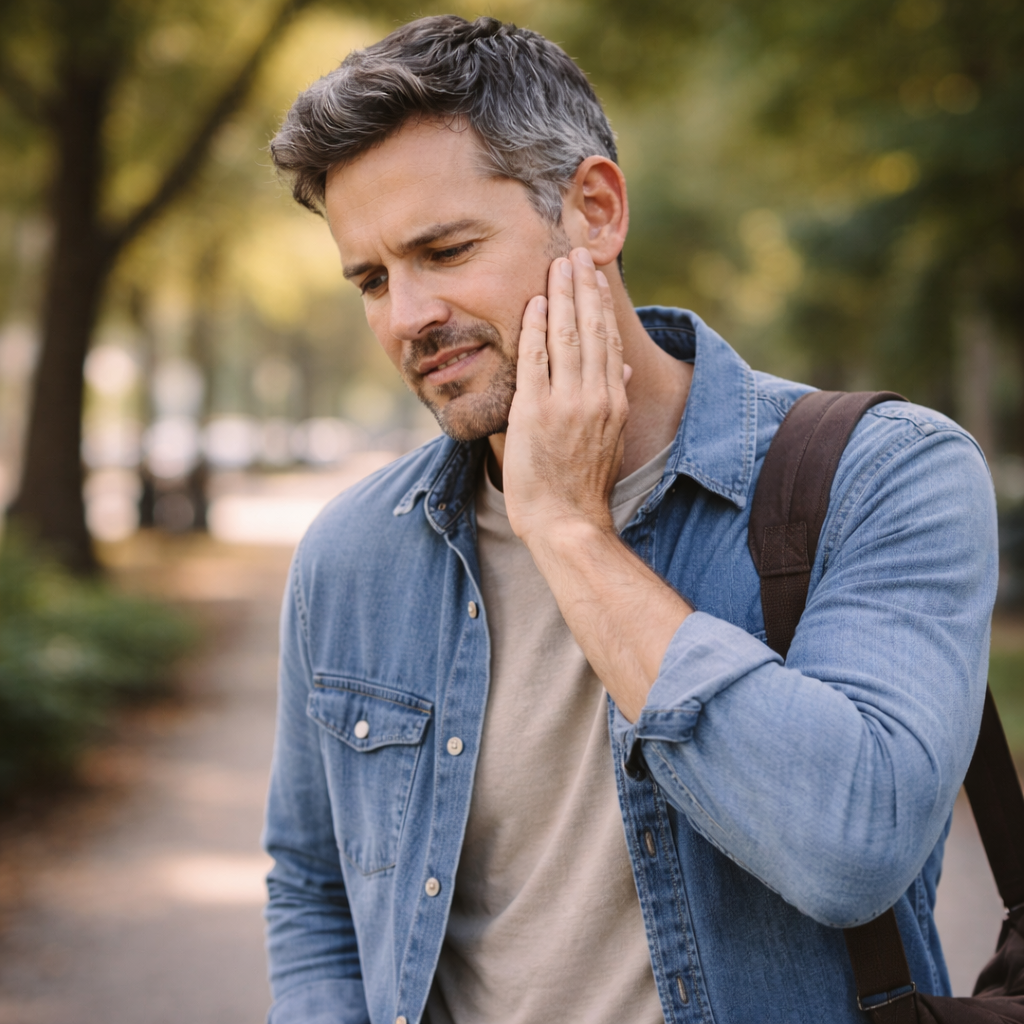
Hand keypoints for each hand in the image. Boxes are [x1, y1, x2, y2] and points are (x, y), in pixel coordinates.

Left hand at [503, 248, 629, 547]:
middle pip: (590, 329)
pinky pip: (535, 359)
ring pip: (566, 336)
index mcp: (612, 402)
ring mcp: (566, 403)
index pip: (607, 341)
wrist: (567, 522)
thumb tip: (619, 370)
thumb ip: (613, 401)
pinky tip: (536, 303)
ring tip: (558, 266)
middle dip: (583, 288)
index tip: (594, 278)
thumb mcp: (610, 441)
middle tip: (576, 255)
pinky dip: (536, 328)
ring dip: (562, 296)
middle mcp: (594, 396)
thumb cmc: (584, 486)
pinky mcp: (535, 413)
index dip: (600, 305)